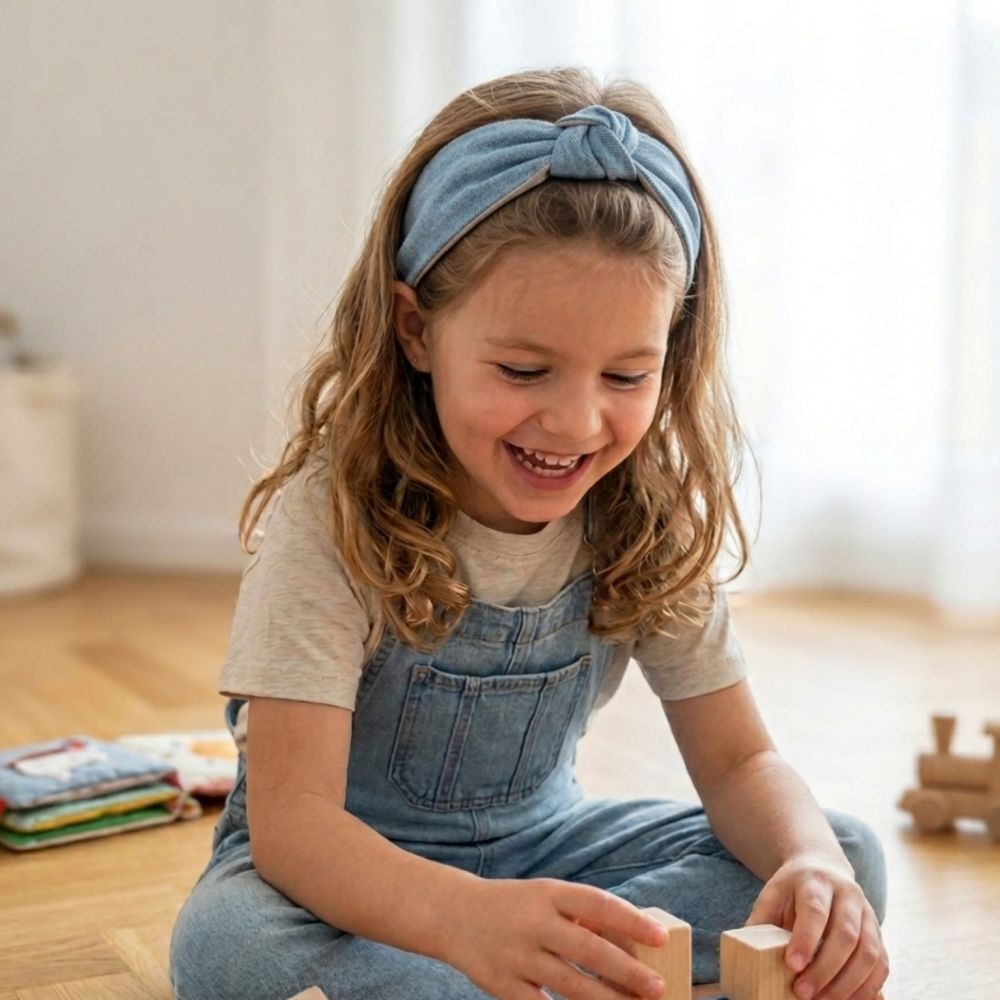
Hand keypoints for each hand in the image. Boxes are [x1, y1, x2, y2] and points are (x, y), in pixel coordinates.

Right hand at [440, 876, 670, 999]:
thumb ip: (579, 915)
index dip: (631, 920)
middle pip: (588, 948)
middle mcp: (534, 922)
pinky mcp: (503, 985)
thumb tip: (629, 942)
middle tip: (658, 987)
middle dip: (627, 971)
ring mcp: (517, 956)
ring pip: (570, 985)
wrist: (453, 914)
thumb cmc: (513, 905)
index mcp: (548, 894)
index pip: (597, 904)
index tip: (660, 937)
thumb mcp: (544, 896)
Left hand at [746, 855, 887, 999]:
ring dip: (848, 984)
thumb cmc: (792, 890)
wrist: (822, 869)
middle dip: (825, 969)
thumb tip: (745, 953)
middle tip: (803, 993)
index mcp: (816, 881)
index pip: (815, 911)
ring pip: (868, 952)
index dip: (805, 940)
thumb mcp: (772, 895)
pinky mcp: (878, 933)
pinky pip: (881, 963)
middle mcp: (847, 894)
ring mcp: (867, 913)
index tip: (792, 965)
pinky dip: (868, 987)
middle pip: (845, 934)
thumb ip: (761, 921)